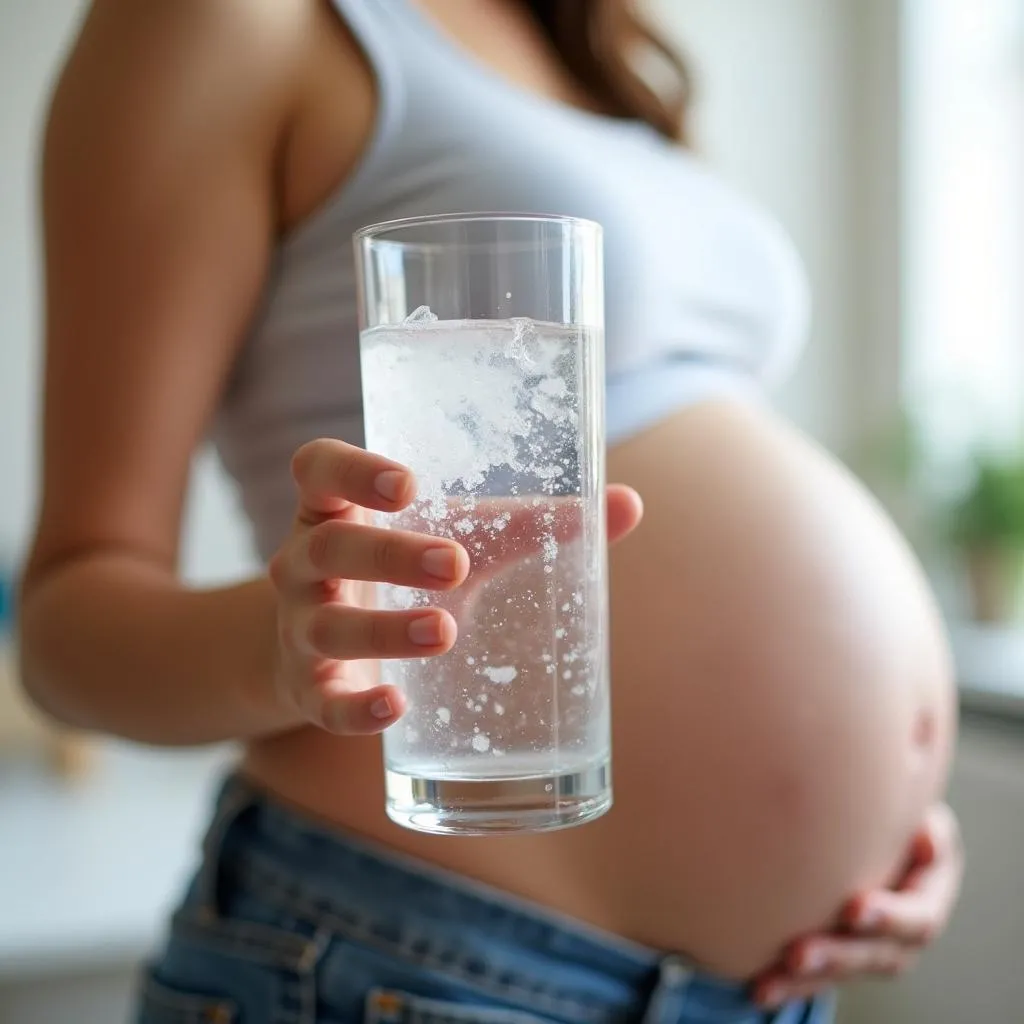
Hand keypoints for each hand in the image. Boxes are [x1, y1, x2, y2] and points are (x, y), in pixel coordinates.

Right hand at [268, 439, 643, 735]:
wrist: (323, 647)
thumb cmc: (400, 570)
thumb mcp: (454, 536)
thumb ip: (532, 522)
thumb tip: (629, 504)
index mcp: (338, 508)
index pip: (319, 470)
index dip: (352, 471)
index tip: (408, 484)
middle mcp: (307, 562)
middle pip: (332, 547)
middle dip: (391, 554)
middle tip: (455, 564)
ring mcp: (301, 626)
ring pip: (328, 625)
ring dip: (385, 631)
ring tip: (446, 631)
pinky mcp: (310, 685)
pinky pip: (323, 701)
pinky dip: (355, 708)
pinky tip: (394, 707)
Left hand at [755, 802, 963, 1007]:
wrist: (873, 824)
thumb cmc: (894, 806)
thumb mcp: (917, 807)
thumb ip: (923, 824)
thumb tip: (925, 838)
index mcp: (930, 894)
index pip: (918, 917)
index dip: (888, 917)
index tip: (853, 909)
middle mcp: (906, 932)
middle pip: (876, 954)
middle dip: (836, 954)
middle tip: (797, 952)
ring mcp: (875, 947)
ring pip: (843, 970)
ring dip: (807, 978)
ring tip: (770, 978)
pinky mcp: (843, 953)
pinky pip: (818, 976)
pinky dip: (789, 983)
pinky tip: (759, 988)